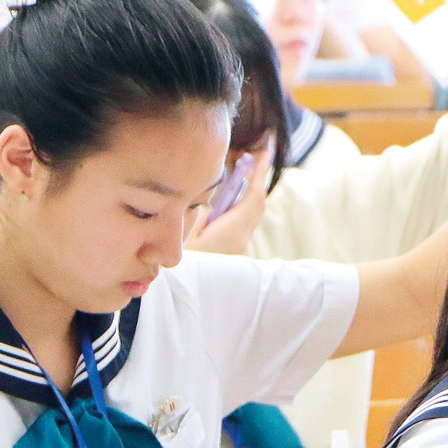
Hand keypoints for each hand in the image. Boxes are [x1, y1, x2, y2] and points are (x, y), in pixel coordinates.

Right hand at [187, 137, 272, 253]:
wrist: (187, 296)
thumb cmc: (182, 264)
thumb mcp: (184, 234)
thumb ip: (198, 212)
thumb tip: (209, 196)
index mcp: (232, 231)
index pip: (253, 196)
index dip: (259, 172)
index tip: (265, 150)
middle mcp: (240, 239)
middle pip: (255, 203)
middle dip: (255, 178)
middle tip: (254, 153)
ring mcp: (237, 247)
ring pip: (248, 213)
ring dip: (247, 191)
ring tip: (242, 169)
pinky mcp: (230, 252)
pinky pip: (240, 222)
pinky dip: (238, 204)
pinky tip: (228, 197)